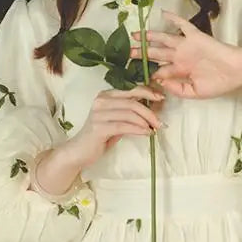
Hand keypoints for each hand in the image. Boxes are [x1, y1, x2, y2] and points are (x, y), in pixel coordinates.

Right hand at [35, 86, 164, 194]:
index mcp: (106, 95)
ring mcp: (99, 113)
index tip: (161, 98)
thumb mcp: (118, 121)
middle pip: (132, 101)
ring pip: (129, 113)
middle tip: (160, 123)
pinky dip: (138, 130)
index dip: (148, 92)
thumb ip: (131, 114)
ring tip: (154, 130)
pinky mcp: (99, 127)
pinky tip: (147, 134)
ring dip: (146, 122)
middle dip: (150, 112)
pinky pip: (124, 126)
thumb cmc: (101, 136)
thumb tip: (154, 110)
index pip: (131, 89)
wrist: (80, 151)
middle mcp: (101, 100)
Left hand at [130, 10, 241, 99]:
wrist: (236, 71)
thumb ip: (177, 89)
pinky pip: (182, 25)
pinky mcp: (194, 37)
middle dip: (142, 53)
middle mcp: (180, 57)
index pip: (160, 70)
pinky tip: (162, 13)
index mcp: (180, 71)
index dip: (148, 72)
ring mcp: (186, 46)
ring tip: (135, 35)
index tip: (133, 73)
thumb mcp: (195, 93)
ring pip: (164, 39)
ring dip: (149, 37)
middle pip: (157, 54)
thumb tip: (160, 82)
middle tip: (127, 53)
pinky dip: (173, 18)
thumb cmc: (218, 84)